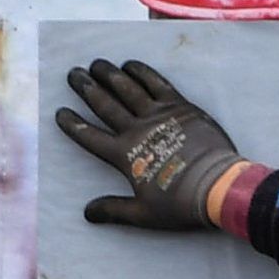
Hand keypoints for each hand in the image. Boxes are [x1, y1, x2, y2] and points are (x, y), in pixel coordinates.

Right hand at [55, 59, 245, 233]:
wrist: (218, 186)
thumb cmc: (181, 203)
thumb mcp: (144, 215)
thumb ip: (114, 211)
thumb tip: (87, 213)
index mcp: (124, 156)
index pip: (90, 137)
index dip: (73, 125)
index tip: (60, 112)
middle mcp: (137, 130)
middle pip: (105, 105)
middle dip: (87, 88)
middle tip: (73, 74)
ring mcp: (159, 115)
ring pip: (127, 89)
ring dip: (109, 75)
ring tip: (96, 64)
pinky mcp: (180, 106)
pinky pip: (156, 83)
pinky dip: (142, 72)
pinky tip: (130, 64)